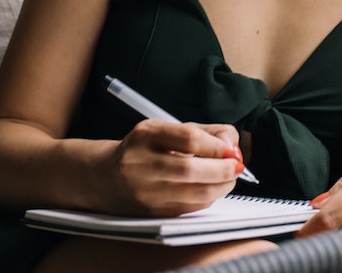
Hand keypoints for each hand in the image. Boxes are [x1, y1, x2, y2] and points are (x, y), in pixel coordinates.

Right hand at [100, 120, 243, 216]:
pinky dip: (208, 198)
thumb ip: (204, 132)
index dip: (217, 146)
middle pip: (191, 170)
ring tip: (229, 177)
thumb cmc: (143, 149)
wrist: (104, 177)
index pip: (188, 139)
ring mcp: (144, 191)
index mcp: (145, 135)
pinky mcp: (151, 212)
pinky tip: (212, 188)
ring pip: (194, 193)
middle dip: (223, 170)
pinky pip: (190, 207)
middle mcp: (140, 164)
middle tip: (237, 166)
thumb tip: (232, 144)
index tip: (232, 150)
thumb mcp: (167, 129)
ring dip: (221, 186)